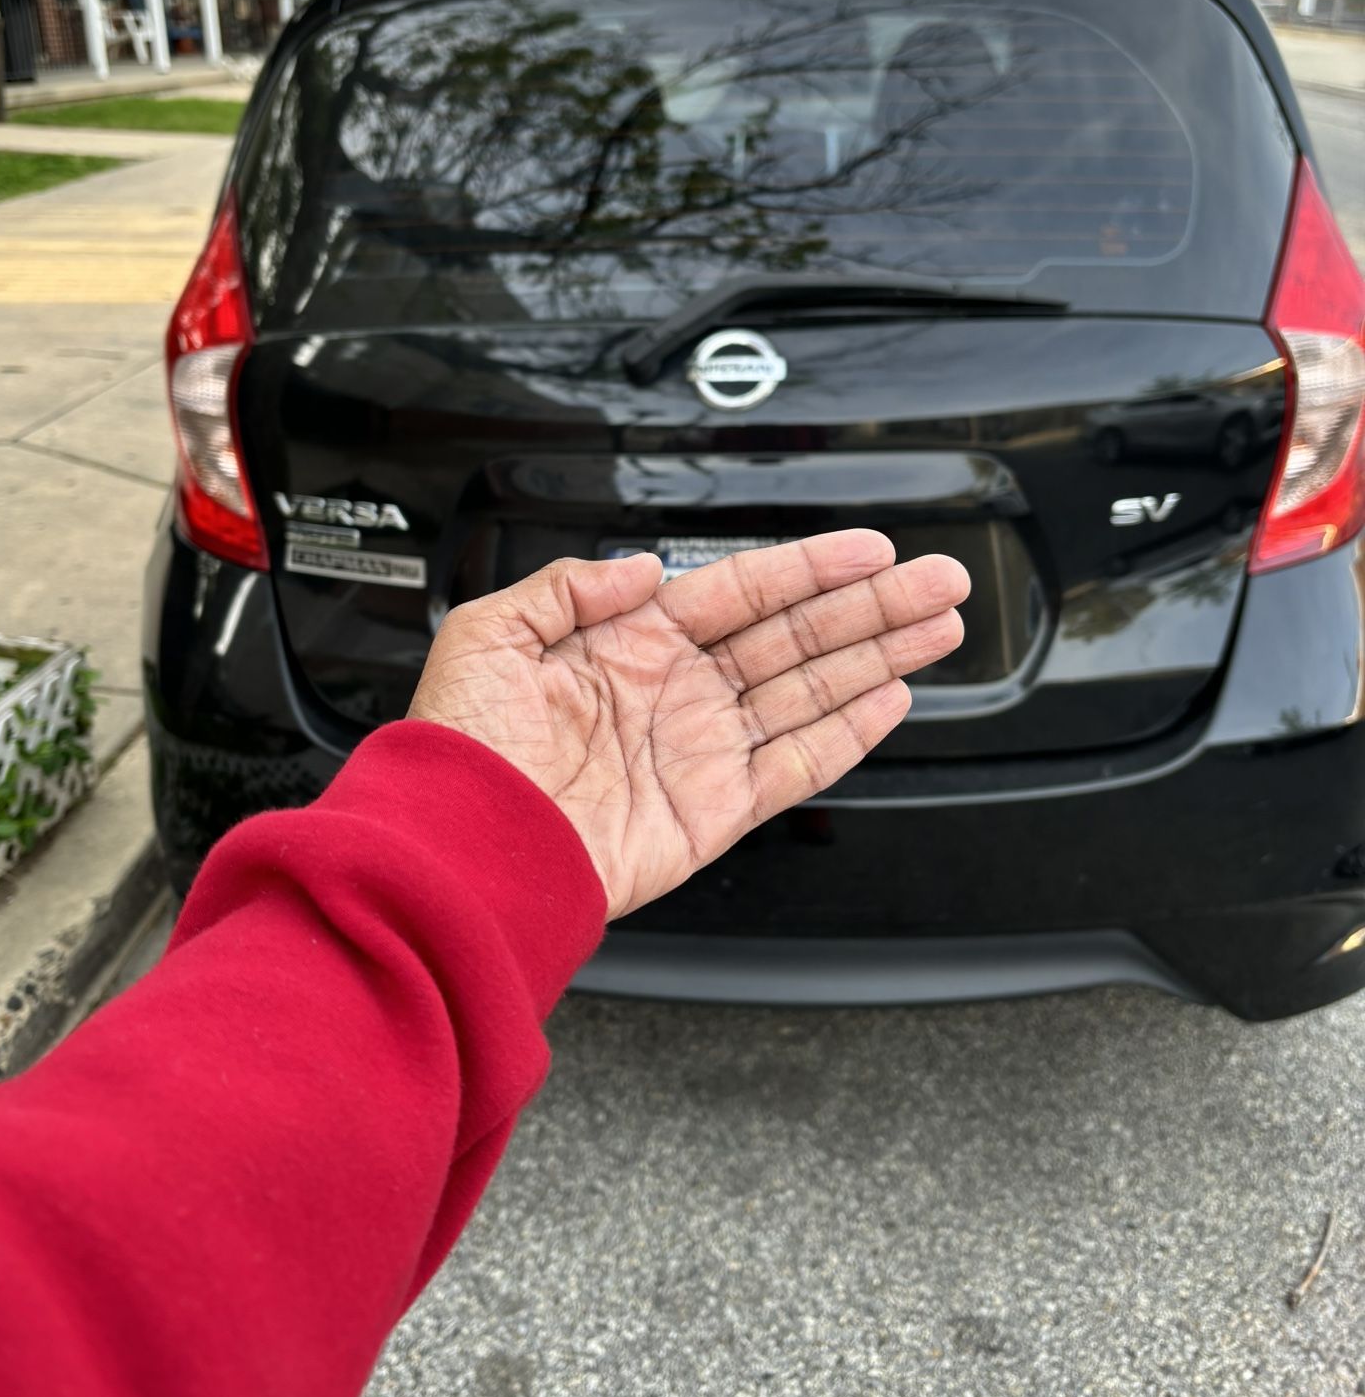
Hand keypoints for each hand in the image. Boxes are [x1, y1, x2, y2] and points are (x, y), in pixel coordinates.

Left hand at [409, 532, 968, 919]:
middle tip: (939, 580)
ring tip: (939, 626)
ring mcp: (701, 750)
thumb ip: (570, 585)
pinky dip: (849, 734)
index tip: (868, 548)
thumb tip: (639, 566)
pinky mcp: (714, 810)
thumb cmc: (458, 750)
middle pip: (799, 634)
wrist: (461, 848)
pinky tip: (891, 699)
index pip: (743, 589)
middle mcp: (675, 692)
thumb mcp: (488, 633)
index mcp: (630, 643)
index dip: (810, 566)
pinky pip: (798, 765)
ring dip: (880, 657)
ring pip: (813, 691)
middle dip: (873, 605)